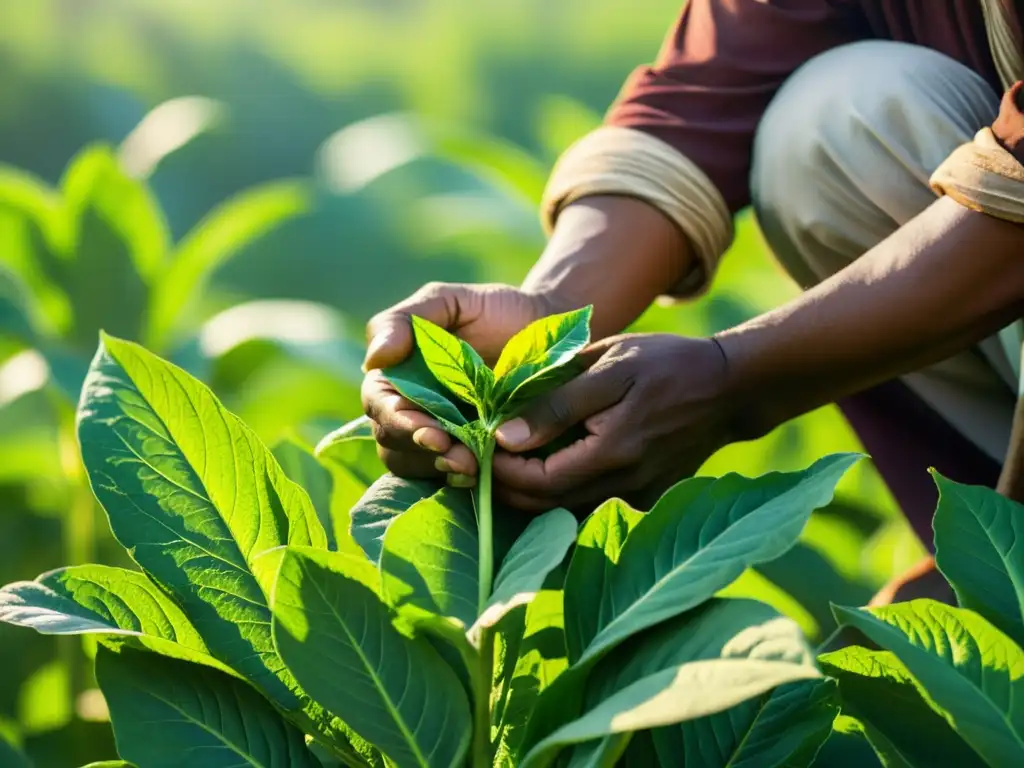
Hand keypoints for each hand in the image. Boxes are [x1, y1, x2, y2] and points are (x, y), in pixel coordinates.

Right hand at [362, 282, 554, 483]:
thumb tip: (373, 360)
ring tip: (472, 466)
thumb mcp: (452, 301)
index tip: (431, 432)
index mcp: (396, 374)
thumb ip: (405, 319)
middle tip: (457, 456)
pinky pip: (447, 478)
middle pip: (391, 441)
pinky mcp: (465, 455)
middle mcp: (408, 408)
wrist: (553, 335)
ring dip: (437, 469)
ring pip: (414, 465)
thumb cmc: (497, 311)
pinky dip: (459, 480)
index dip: (398, 422)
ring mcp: (436, 434)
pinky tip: (481, 474)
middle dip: (420, 452)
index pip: (378, 404)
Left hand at [491, 333, 732, 511]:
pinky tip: (546, 464)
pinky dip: (560, 492)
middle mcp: (624, 486)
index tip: (478, 447)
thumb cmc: (665, 364)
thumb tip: (505, 436)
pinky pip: (589, 504)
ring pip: (565, 510)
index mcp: (613, 453)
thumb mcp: (609, 365)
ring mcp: (637, 497)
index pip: (538, 483)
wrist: (728, 388)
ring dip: (530, 492)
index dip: (501, 471)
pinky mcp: (644, 498)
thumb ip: (557, 403)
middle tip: (481, 460)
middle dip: (507, 487)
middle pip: (546, 506)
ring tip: (506, 461)